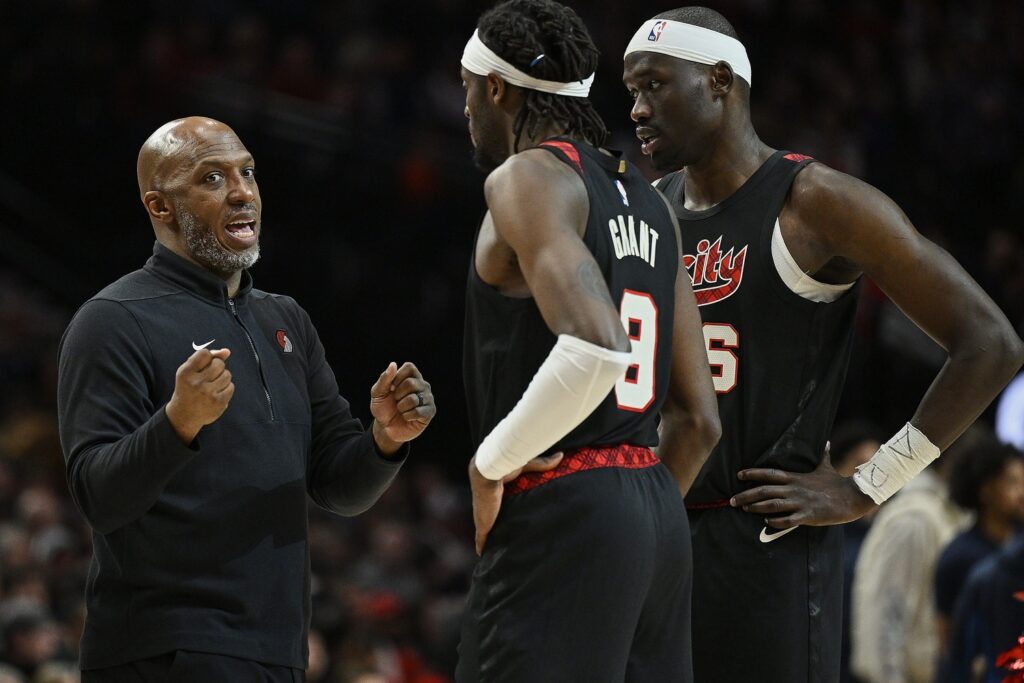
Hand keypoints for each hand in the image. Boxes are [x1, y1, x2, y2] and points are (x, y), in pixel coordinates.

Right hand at [166, 348, 233, 443]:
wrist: (183, 415)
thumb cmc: (189, 388)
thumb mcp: (190, 371)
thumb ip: (207, 358)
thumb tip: (227, 351)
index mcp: (185, 373)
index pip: (205, 353)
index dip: (208, 358)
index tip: (203, 366)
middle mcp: (196, 383)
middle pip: (219, 364)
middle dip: (217, 367)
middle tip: (209, 376)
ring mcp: (208, 394)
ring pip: (227, 375)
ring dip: (223, 378)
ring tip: (212, 385)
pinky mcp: (218, 403)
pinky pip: (231, 387)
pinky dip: (226, 388)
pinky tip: (216, 393)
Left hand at [370, 362, 435, 454]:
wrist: (386, 428)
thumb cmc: (383, 408)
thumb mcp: (378, 393)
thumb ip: (384, 379)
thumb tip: (393, 364)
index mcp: (412, 377)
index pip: (410, 367)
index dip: (397, 377)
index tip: (391, 387)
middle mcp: (423, 385)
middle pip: (411, 383)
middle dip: (398, 395)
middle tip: (396, 401)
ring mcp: (428, 398)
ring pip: (413, 399)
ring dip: (401, 407)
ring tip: (401, 410)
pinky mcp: (430, 412)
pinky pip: (418, 412)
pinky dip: (407, 416)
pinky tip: (407, 417)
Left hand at [468, 452, 562, 555]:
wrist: (488, 470)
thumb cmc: (504, 465)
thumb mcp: (526, 466)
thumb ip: (542, 464)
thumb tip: (561, 456)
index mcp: (497, 494)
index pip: (499, 505)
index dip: (503, 511)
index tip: (510, 518)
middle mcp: (488, 507)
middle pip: (492, 520)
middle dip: (496, 527)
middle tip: (507, 538)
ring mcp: (484, 517)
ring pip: (487, 531)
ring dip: (490, 539)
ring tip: (498, 550)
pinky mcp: (483, 525)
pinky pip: (481, 540)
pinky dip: (482, 547)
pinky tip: (483, 555)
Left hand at [729, 445, 876, 528]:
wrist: (853, 497)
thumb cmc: (837, 482)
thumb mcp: (827, 467)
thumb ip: (823, 456)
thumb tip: (827, 442)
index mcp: (796, 477)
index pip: (769, 473)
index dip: (753, 473)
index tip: (738, 475)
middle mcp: (795, 489)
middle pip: (765, 490)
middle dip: (746, 495)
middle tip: (731, 500)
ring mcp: (800, 502)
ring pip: (772, 505)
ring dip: (756, 507)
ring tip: (744, 509)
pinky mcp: (808, 516)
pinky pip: (788, 520)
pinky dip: (775, 521)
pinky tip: (766, 522)